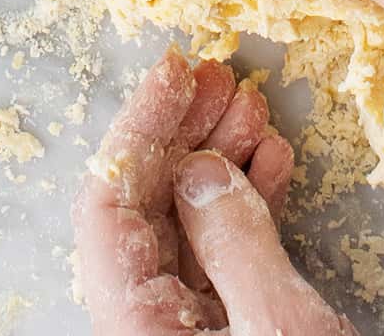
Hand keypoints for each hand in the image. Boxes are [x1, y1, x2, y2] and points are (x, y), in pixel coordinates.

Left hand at [74, 50, 356, 335]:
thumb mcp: (276, 324)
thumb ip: (236, 245)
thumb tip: (201, 170)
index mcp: (136, 325)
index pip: (107, 209)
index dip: (139, 129)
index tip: (174, 72)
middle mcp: (151, 322)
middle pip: (147, 207)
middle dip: (187, 132)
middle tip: (221, 79)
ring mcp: (190, 326)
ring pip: (189, 222)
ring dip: (223, 157)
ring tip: (253, 109)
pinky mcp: (230, 328)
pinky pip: (225, 250)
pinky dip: (250, 200)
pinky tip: (273, 160)